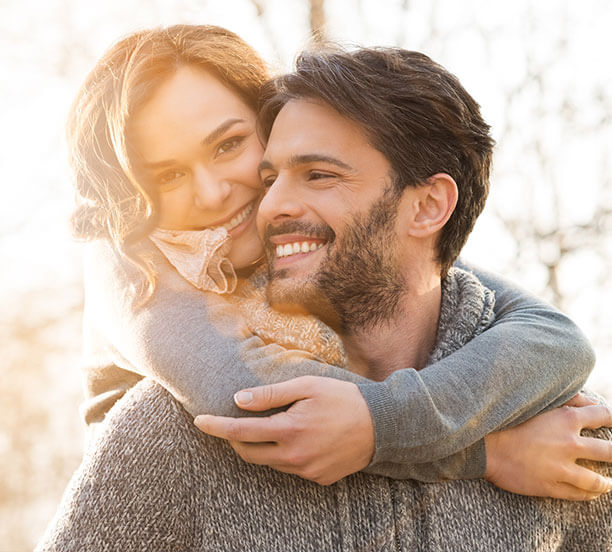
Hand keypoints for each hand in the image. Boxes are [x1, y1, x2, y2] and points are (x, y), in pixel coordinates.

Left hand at [194, 376, 374, 484]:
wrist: (382, 425)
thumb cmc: (343, 398)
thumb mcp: (307, 386)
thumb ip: (270, 395)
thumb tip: (239, 399)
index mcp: (289, 430)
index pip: (240, 431)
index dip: (216, 427)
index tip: (199, 421)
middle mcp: (294, 457)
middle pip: (249, 453)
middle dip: (234, 439)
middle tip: (231, 423)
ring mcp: (306, 471)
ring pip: (270, 462)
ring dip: (261, 446)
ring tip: (272, 426)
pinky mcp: (318, 479)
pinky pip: (290, 468)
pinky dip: (284, 454)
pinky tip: (299, 438)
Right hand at [484, 402, 611, 499]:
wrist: (483, 446)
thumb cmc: (507, 420)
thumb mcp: (537, 402)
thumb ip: (567, 399)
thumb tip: (591, 403)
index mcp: (566, 418)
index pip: (603, 416)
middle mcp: (568, 443)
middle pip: (609, 451)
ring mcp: (560, 467)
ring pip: (597, 480)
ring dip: (607, 482)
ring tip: (609, 482)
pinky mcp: (550, 486)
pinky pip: (579, 495)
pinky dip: (589, 494)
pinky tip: (592, 492)